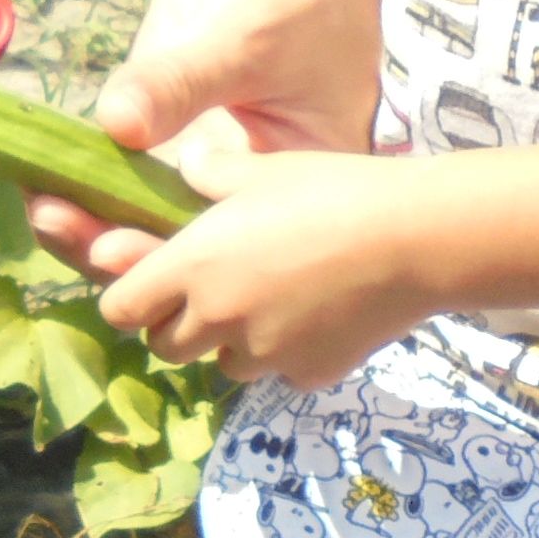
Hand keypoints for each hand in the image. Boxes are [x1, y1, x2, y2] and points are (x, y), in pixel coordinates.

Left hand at [22, 0, 389, 284]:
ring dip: (83, 216)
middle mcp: (244, 192)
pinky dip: (73, 174)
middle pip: (170, 247)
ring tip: (37, 204)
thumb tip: (117, 123)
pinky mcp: (160, 127)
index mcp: (291, 192)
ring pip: (133, 212)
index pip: (222, 252)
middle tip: (51, 218)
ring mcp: (197, 162)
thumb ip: (183, 81)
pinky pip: (111, 166)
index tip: (106, 246)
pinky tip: (30, 171)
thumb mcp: (252, 33)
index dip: (164, 258)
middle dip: (108, 244)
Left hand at [94, 140, 433, 386]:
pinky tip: (320, 317)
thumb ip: (211, 173)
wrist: (418, 237)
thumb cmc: (334, 190)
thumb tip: (188, 163)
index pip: (120, 309)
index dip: (131, 298)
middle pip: (164, 347)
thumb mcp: (264, 169)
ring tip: (272, 302)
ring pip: (222, 364)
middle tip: (212, 293)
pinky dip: (288, 354)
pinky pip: (280, 372)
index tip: (150, 284)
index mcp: (192, 266)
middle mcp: (217, 318)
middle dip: (177, 326)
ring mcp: (262, 353)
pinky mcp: (307, 374)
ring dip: (232, 343)